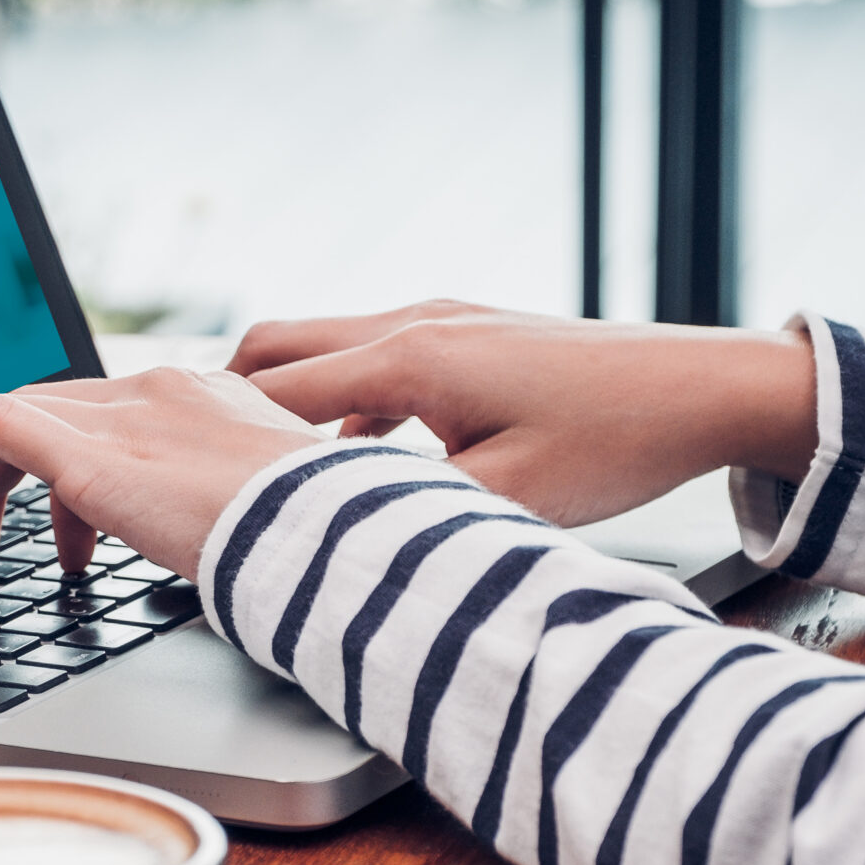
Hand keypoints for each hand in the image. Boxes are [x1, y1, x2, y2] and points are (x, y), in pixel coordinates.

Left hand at [0, 369, 326, 578]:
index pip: (107, 421)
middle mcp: (159, 395)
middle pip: (50, 418)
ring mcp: (125, 417)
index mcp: (207, 406)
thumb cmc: (324, 550)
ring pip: (13, 423)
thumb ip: (237, 527)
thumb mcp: (277, 527)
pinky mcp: (92, 451)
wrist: (334, 542)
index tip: (55, 524)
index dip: (64, 470)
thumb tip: (227, 565)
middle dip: (1, 480)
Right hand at [229, 300, 817, 528]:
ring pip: (323, 347)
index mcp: (411, 363)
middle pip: (275, 347)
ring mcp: (442, 318)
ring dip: (283, 400)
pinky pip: (372, 357)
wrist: (701, 387)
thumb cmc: (616, 443)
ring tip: (256, 467)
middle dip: (220, 400)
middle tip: (182, 459)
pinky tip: (355, 457)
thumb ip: (411, 516)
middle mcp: (415, 323)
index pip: (273, 395)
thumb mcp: (508, 503)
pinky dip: (340, 399)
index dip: (210, 436)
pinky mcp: (468, 330)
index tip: (163, 471)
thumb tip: (339, 545)